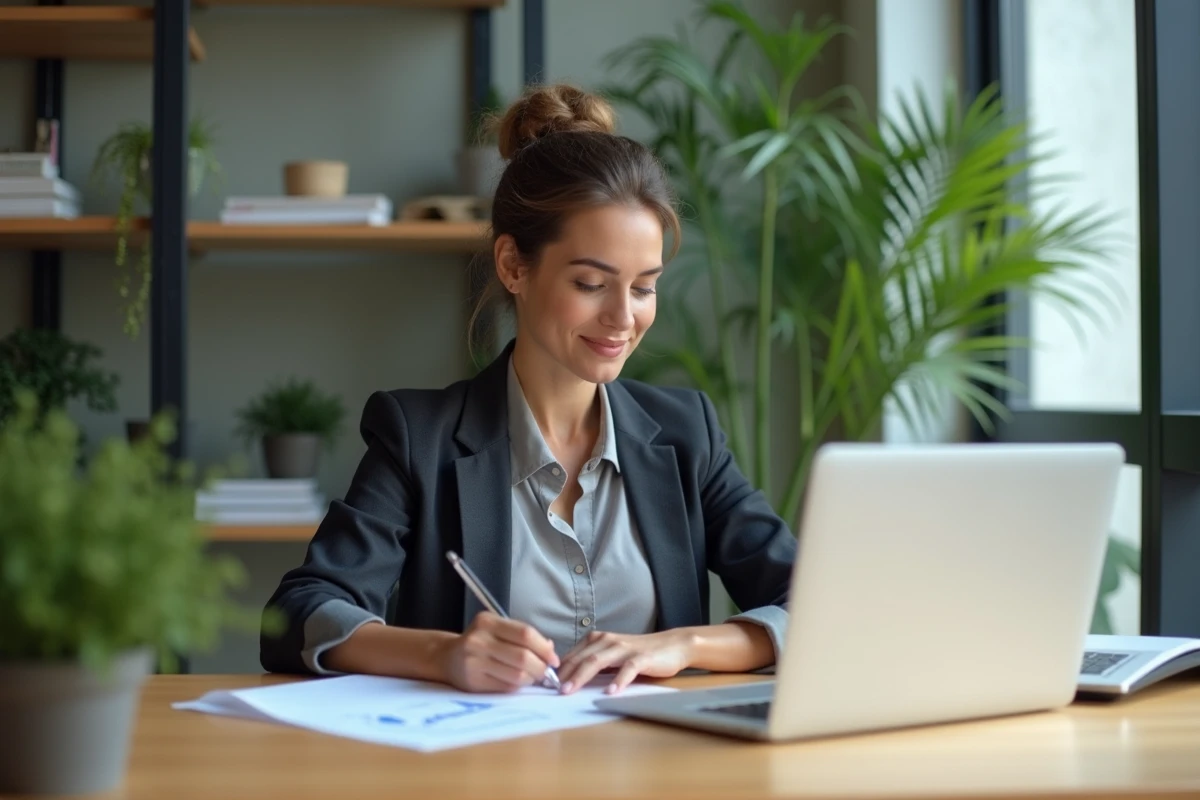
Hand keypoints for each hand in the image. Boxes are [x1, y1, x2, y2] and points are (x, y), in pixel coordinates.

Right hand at [438, 612, 559, 692]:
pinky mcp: (473, 682)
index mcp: (488, 622)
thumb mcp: (497, 630)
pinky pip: (506, 687)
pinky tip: (517, 682)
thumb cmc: (480, 642)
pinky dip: (518, 686)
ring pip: (517, 675)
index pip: (525, 634)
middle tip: (546, 672)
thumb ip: (522, 636)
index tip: (554, 659)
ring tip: (532, 677)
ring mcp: (474, 662)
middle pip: (523, 656)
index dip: (544, 648)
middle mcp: (479, 640)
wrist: (447, 658)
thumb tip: (550, 649)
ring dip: (531, 679)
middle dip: (541, 667)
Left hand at [557, 629, 694, 694]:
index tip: (545, 684)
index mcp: (598, 640)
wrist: (672, 645)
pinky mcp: (642, 658)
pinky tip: (611, 692)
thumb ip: (592, 661)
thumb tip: (566, 677)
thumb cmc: (639, 653)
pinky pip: (628, 669)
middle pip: (581, 658)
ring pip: (598, 661)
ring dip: (582, 676)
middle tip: (552, 690)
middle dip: (565, 675)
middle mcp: (608, 641)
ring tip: (571, 690)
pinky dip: (618, 680)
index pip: (572, 655)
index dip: (558, 669)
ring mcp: (625, 648)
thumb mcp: (611, 655)